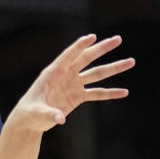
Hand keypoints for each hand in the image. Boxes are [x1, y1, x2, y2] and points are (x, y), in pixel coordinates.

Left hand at [6, 34, 134, 134]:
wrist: (30, 121)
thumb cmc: (29, 113)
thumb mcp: (36, 113)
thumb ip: (49, 113)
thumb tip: (60, 118)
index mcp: (53, 73)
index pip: (68, 56)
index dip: (79, 46)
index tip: (92, 37)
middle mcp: (65, 75)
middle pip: (86, 59)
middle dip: (102, 49)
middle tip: (118, 39)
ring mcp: (73, 85)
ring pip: (96, 74)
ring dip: (113, 68)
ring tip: (130, 62)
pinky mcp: (78, 97)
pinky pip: (97, 93)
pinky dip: (110, 93)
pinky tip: (124, 92)